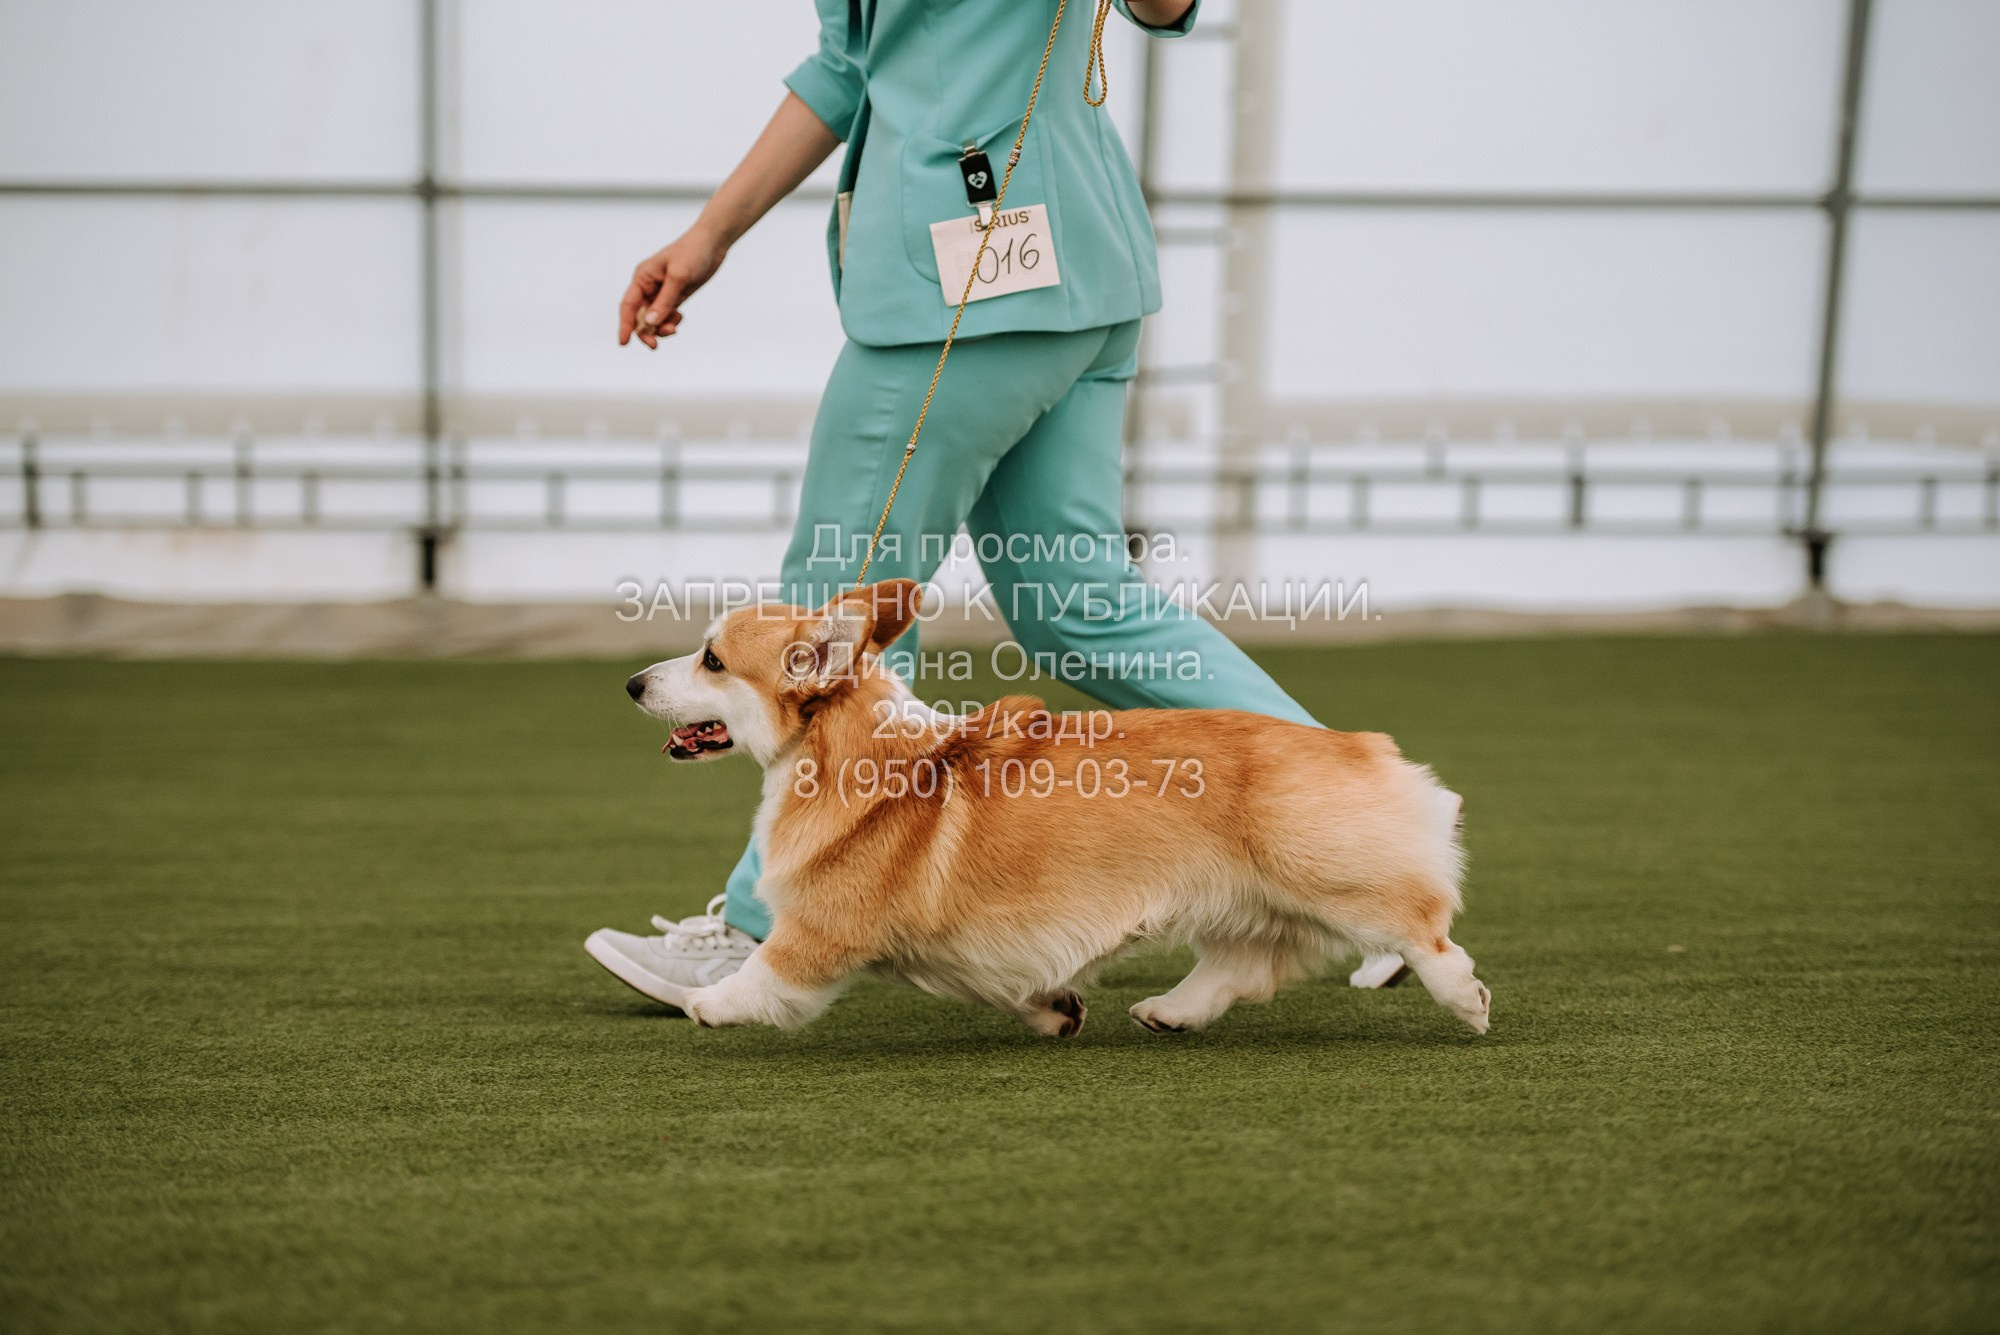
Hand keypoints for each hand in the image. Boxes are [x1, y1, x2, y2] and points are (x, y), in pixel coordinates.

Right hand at [618, 227, 725, 348]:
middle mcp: (649, 286)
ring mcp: (662, 292)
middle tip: (655, 346)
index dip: (625, 325)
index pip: (628, 305)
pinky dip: (671, 322)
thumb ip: (664, 301)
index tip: (623, 343)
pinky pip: (666, 315)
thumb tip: (650, 322)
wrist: (713, 243)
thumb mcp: (678, 277)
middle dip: (646, 331)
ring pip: (654, 318)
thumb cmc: (693, 253)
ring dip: (660, 328)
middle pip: (639, 316)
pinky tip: (680, 318)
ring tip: (674, 328)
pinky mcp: (675, 296)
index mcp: (643, 277)